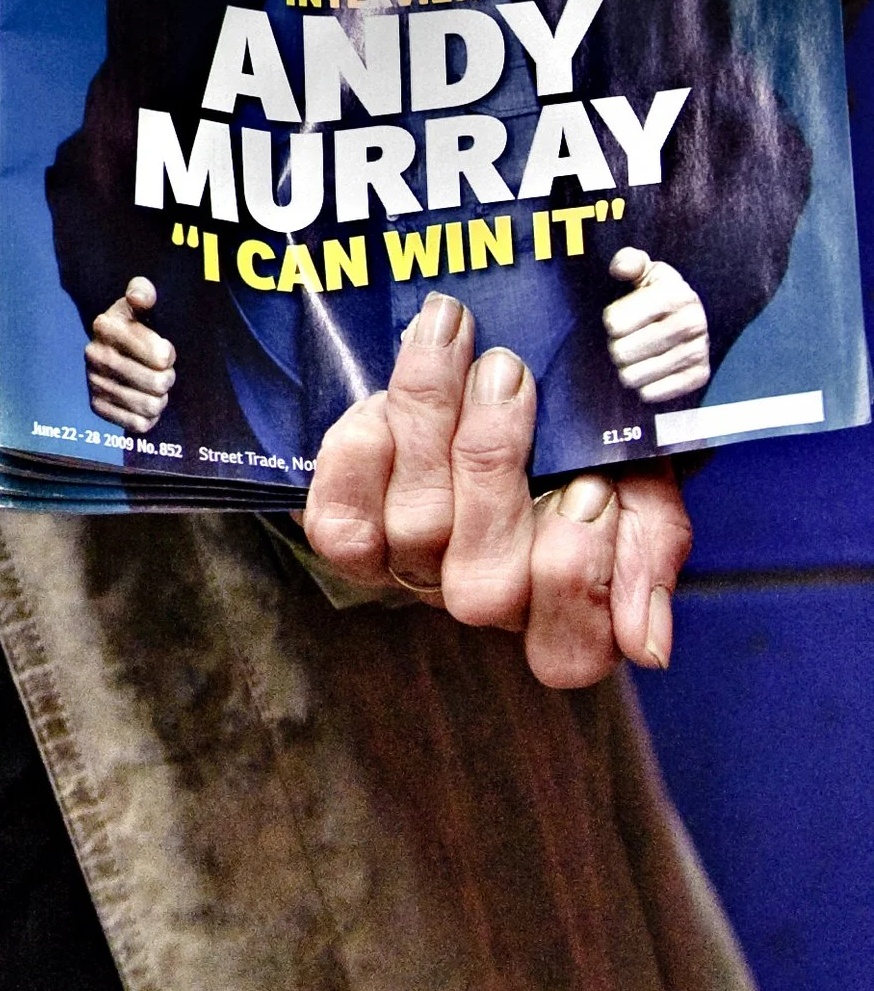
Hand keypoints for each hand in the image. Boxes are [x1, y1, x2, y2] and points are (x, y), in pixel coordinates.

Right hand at [87, 275, 176, 435]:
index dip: (169, 355)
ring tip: (153, 386)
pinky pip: (138, 424)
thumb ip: (143, 291)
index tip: (163, 348)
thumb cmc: (135, 324)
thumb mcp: (139, 301)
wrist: (112, 348)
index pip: (161, 355)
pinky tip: (143, 402)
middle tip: (162, 371)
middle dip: (167, 378)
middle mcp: (95, 354)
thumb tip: (140, 297)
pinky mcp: (96, 406)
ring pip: (151, 406)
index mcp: (106, 325)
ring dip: (160, 398)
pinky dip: (148, 417)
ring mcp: (94, 382)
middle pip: (159, 383)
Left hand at [304, 289, 690, 687]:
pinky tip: (383, 401)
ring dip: (429, 418)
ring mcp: (413, 572)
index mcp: (566, 611)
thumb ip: (651, 548)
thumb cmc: (592, 434)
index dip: (575, 572)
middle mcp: (485, 601)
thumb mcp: (645, 475)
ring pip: (416, 525)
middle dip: (494, 464)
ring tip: (452, 339)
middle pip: (482, 585)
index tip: (594, 485)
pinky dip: (357, 457)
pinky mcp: (352, 538)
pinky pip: (341, 525)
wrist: (519, 371)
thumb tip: (649, 649)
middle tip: (509, 371)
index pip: (568, 651)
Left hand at [603, 246, 710, 405]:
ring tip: (640, 354)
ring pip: (632, 376)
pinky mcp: (700, 376)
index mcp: (675, 294)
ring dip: (628, 368)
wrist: (690, 319)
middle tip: (630, 339)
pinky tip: (652, 370)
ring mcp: (698, 351)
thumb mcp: (643, 271)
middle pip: (620, 353)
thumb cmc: (655, 294)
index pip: (614, 323)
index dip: (611, 321)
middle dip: (617, 347)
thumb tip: (620, 269)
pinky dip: (644, 386)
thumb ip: (628, 261)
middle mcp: (691, 322)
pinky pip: (650, 394)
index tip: (623, 316)